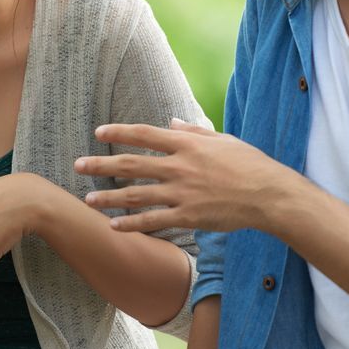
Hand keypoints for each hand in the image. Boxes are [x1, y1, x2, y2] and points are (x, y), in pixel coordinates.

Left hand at [75, 119, 284, 234]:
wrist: (269, 194)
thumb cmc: (250, 164)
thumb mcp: (223, 140)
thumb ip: (193, 132)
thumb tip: (171, 122)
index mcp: (187, 145)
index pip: (145, 134)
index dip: (119, 132)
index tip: (99, 132)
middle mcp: (179, 167)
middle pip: (132, 164)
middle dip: (102, 164)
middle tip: (78, 164)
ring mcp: (182, 193)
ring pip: (136, 194)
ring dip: (109, 197)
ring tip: (88, 199)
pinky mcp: (188, 216)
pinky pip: (154, 221)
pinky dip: (132, 224)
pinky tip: (114, 226)